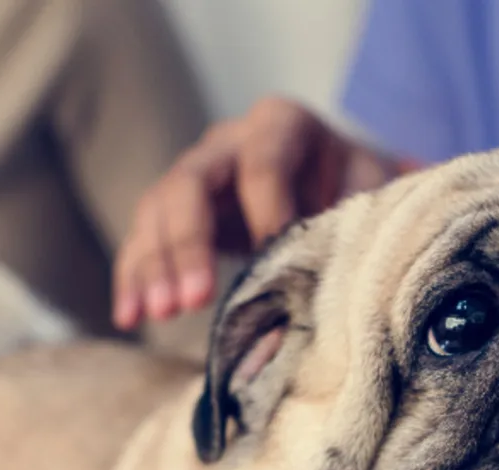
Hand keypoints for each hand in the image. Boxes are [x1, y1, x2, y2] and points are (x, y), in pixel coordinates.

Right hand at [112, 97, 409, 329]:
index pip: (263, 163)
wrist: (342, 184)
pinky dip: (134, 277)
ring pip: (157, 210)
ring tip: (159, 314)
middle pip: (190, 182)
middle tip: (193, 300)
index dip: (266, 211)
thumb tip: (328, 291)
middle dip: (188, 243)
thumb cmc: (359, 191)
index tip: (271, 258)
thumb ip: (351, 228)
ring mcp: (195, 173)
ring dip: (154, 265)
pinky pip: (143, 238)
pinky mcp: (177, 212)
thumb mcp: (370, 197)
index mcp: (283, 125)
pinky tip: (128, 316)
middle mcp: (228, 141)